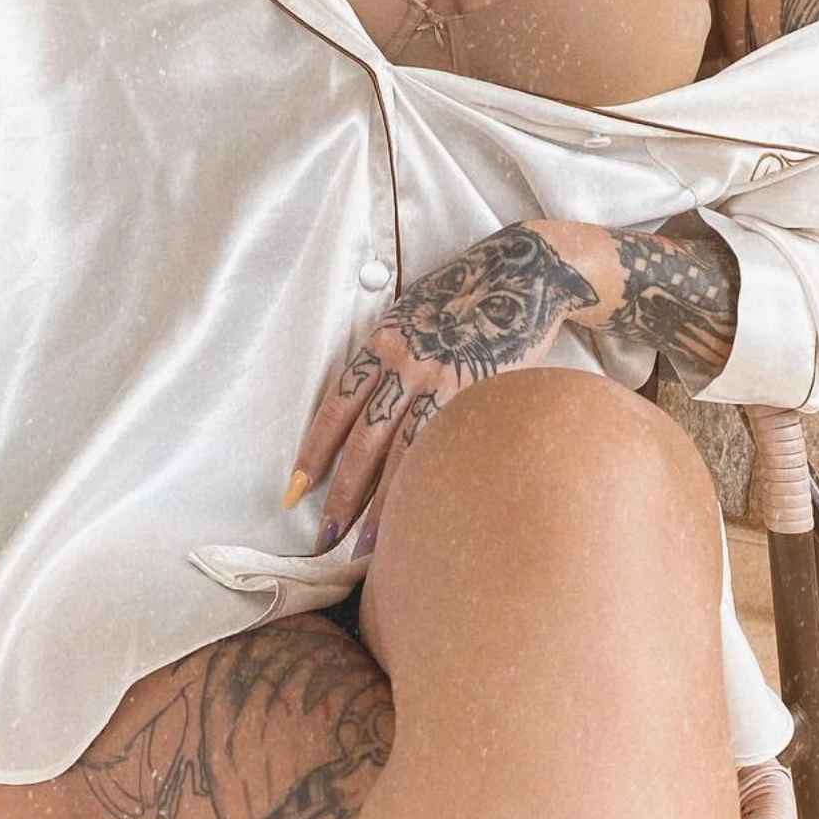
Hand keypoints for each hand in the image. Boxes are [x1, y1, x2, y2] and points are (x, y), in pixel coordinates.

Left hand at [288, 222, 598, 557]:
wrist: (524, 271)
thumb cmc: (469, 296)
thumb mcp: (417, 312)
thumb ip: (393, 353)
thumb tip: (374, 401)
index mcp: (383, 341)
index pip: (337, 407)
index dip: (313, 452)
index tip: (294, 491)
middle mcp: (405, 359)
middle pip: (362, 438)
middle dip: (340, 493)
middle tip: (323, 537)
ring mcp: (442, 377)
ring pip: (400, 452)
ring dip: (378, 503)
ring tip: (364, 547)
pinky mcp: (478, 389)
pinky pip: (444, 445)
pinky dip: (426, 481)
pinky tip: (419, 510)